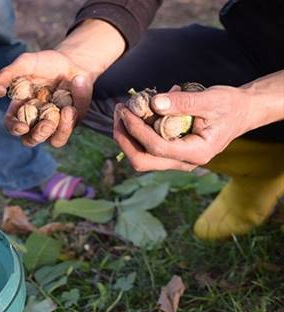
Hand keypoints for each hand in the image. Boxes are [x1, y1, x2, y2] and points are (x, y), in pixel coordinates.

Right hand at [0, 49, 94, 147]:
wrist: (72, 61)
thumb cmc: (45, 62)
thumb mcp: (26, 63)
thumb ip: (10, 73)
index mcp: (20, 108)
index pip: (12, 124)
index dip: (14, 128)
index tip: (22, 126)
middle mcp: (35, 120)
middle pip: (31, 140)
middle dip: (38, 135)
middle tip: (46, 123)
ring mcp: (54, 123)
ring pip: (55, 141)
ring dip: (60, 130)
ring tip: (66, 110)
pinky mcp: (71, 121)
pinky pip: (70, 128)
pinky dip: (72, 118)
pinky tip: (72, 105)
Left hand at [114, 86, 255, 171]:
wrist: (240, 113)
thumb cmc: (229, 105)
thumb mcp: (210, 99)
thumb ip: (183, 102)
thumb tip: (153, 104)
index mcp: (196, 153)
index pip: (157, 148)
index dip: (137, 130)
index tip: (125, 111)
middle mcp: (184, 162)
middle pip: (142, 160)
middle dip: (124, 137)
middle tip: (120, 111)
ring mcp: (176, 160)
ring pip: (141, 157)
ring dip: (127, 135)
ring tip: (124, 109)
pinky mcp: (170, 153)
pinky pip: (146, 149)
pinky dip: (136, 133)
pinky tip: (135, 113)